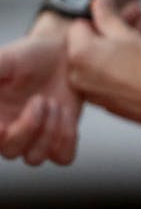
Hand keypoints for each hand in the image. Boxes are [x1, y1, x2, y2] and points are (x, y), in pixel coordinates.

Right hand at [0, 24, 81, 165]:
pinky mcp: (61, 136)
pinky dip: (66, 139)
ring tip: (55, 103)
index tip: (3, 127)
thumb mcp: (4, 61)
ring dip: (48, 132)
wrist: (66, 51)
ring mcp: (36, 136)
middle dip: (28, 127)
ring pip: (35, 158)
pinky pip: (63, 157)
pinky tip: (67, 114)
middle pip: (10, 152)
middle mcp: (10, 130)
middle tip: (41, 99)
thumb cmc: (31, 54)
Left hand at [67, 0, 140, 132]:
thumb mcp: (127, 33)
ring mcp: (91, 92)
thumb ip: (107, 15)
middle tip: (137, 20)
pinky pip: (109, 77)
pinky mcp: (105, 103)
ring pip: (103, 61)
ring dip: (122, 47)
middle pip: (90, 45)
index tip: (116, 14)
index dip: (99, 17)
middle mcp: (78, 76)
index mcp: (79, 55)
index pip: (79, 26)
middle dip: (113, 32)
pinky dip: (123, 65)